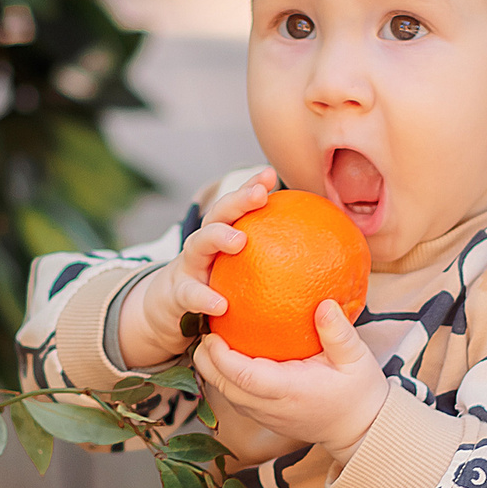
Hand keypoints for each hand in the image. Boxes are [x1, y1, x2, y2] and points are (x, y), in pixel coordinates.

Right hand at [117, 168, 275, 369]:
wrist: (168, 313)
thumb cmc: (216, 290)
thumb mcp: (241, 275)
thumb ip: (273, 265)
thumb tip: (319, 265)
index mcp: (222, 236)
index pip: (238, 206)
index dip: (252, 187)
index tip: (270, 175)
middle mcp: (203, 244)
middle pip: (218, 214)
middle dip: (238, 200)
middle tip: (259, 194)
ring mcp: (187, 267)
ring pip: (197, 243)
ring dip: (217, 236)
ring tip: (239, 240)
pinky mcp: (176, 295)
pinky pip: (190, 295)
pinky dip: (204, 298)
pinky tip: (221, 305)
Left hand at [192, 299, 387, 457]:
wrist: (359, 429)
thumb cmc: (358, 391)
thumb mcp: (356, 359)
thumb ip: (338, 333)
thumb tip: (323, 304)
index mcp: (290, 391)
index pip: (244, 376)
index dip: (222, 357)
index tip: (213, 332)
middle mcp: (271, 407)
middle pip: (224, 386)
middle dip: (206, 359)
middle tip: (204, 328)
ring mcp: (264, 414)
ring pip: (224, 394)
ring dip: (212, 368)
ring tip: (212, 335)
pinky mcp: (263, 415)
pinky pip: (234, 396)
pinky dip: (224, 376)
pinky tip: (227, 352)